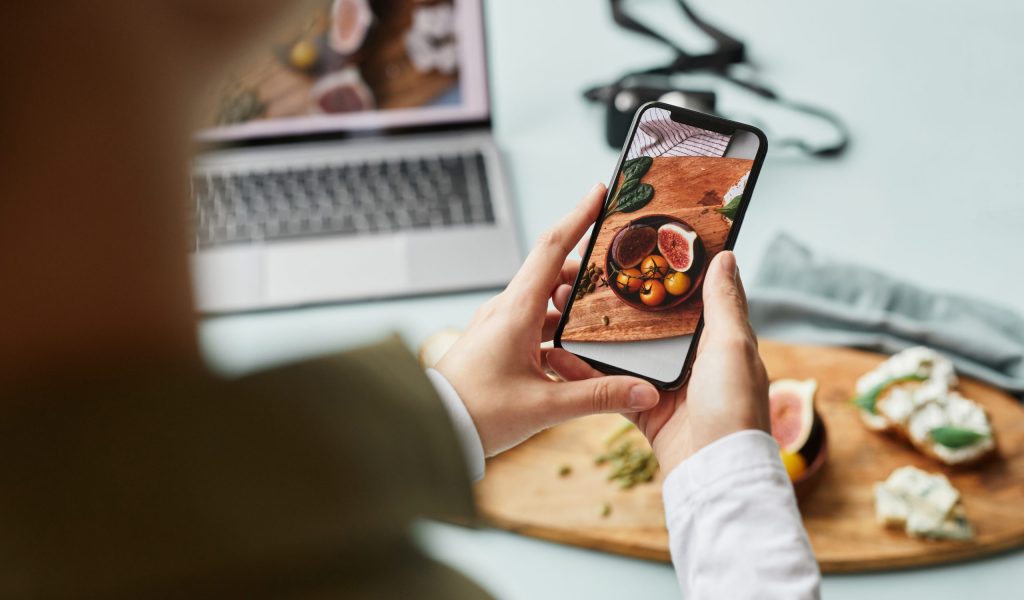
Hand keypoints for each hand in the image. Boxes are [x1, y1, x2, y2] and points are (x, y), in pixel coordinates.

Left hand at [436, 184, 661, 455]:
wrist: (432, 428)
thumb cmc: (478, 413)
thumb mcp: (544, 407)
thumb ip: (598, 397)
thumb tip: (645, 392)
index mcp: (517, 310)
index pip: (552, 248)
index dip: (579, 216)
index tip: (601, 192)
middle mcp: (506, 308)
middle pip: (554, 274)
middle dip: (588, 271)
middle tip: (620, 273)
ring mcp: (499, 324)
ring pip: (545, 301)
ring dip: (574, 305)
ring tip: (606, 315)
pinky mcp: (496, 342)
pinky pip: (534, 323)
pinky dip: (558, 328)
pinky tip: (576, 352)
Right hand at [549, 250, 769, 473]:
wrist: (717, 472)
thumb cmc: (735, 407)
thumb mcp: (732, 346)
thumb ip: (723, 302)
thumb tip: (726, 256)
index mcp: (718, 341)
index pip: (689, 299)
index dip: (663, 275)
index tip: (633, 249)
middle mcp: (692, 361)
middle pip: (648, 324)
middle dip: (616, 304)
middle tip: (584, 281)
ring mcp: (665, 386)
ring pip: (623, 353)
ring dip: (592, 336)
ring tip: (561, 312)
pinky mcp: (643, 410)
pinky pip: (609, 386)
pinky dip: (584, 374)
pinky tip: (558, 356)